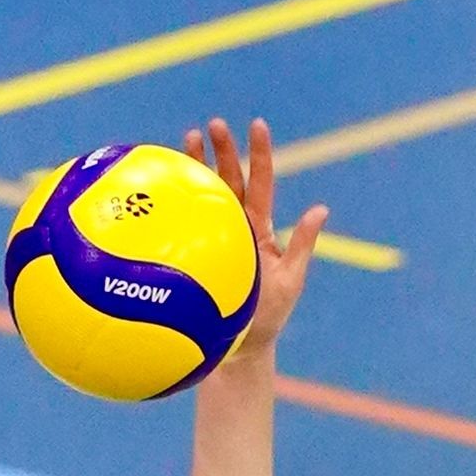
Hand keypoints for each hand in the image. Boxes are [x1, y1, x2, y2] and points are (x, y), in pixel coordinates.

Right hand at [185, 117, 326, 350]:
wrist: (235, 350)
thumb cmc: (266, 319)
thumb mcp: (291, 281)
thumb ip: (303, 245)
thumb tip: (321, 209)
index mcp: (260, 229)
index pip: (261, 182)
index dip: (260, 153)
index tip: (256, 125)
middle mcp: (235, 228)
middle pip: (228, 180)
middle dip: (221, 150)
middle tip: (212, 125)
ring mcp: (210, 240)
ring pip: (202, 197)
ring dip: (194, 167)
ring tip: (185, 139)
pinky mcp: (189, 256)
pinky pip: (178, 226)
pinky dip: (168, 205)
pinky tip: (154, 189)